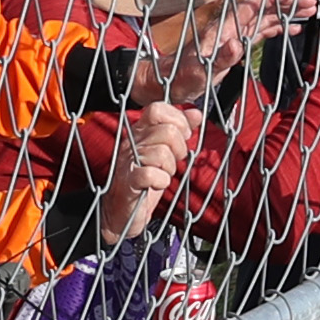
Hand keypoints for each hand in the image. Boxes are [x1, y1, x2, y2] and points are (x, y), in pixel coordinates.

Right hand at [110, 99, 203, 224]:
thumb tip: (196, 113)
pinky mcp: (129, 181)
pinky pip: (151, 174)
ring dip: (170, 167)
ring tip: (163, 174)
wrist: (123, 210)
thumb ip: (180, 130)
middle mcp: (132, 141)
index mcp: (140, 131)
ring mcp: (129, 160)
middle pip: (167, 131)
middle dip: (179, 148)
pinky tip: (158, 184)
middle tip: (174, 160)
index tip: (185, 135)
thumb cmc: (145, 180)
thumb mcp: (166, 151)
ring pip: (162, 152)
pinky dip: (161, 181)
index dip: (177, 119)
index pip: (157, 109)